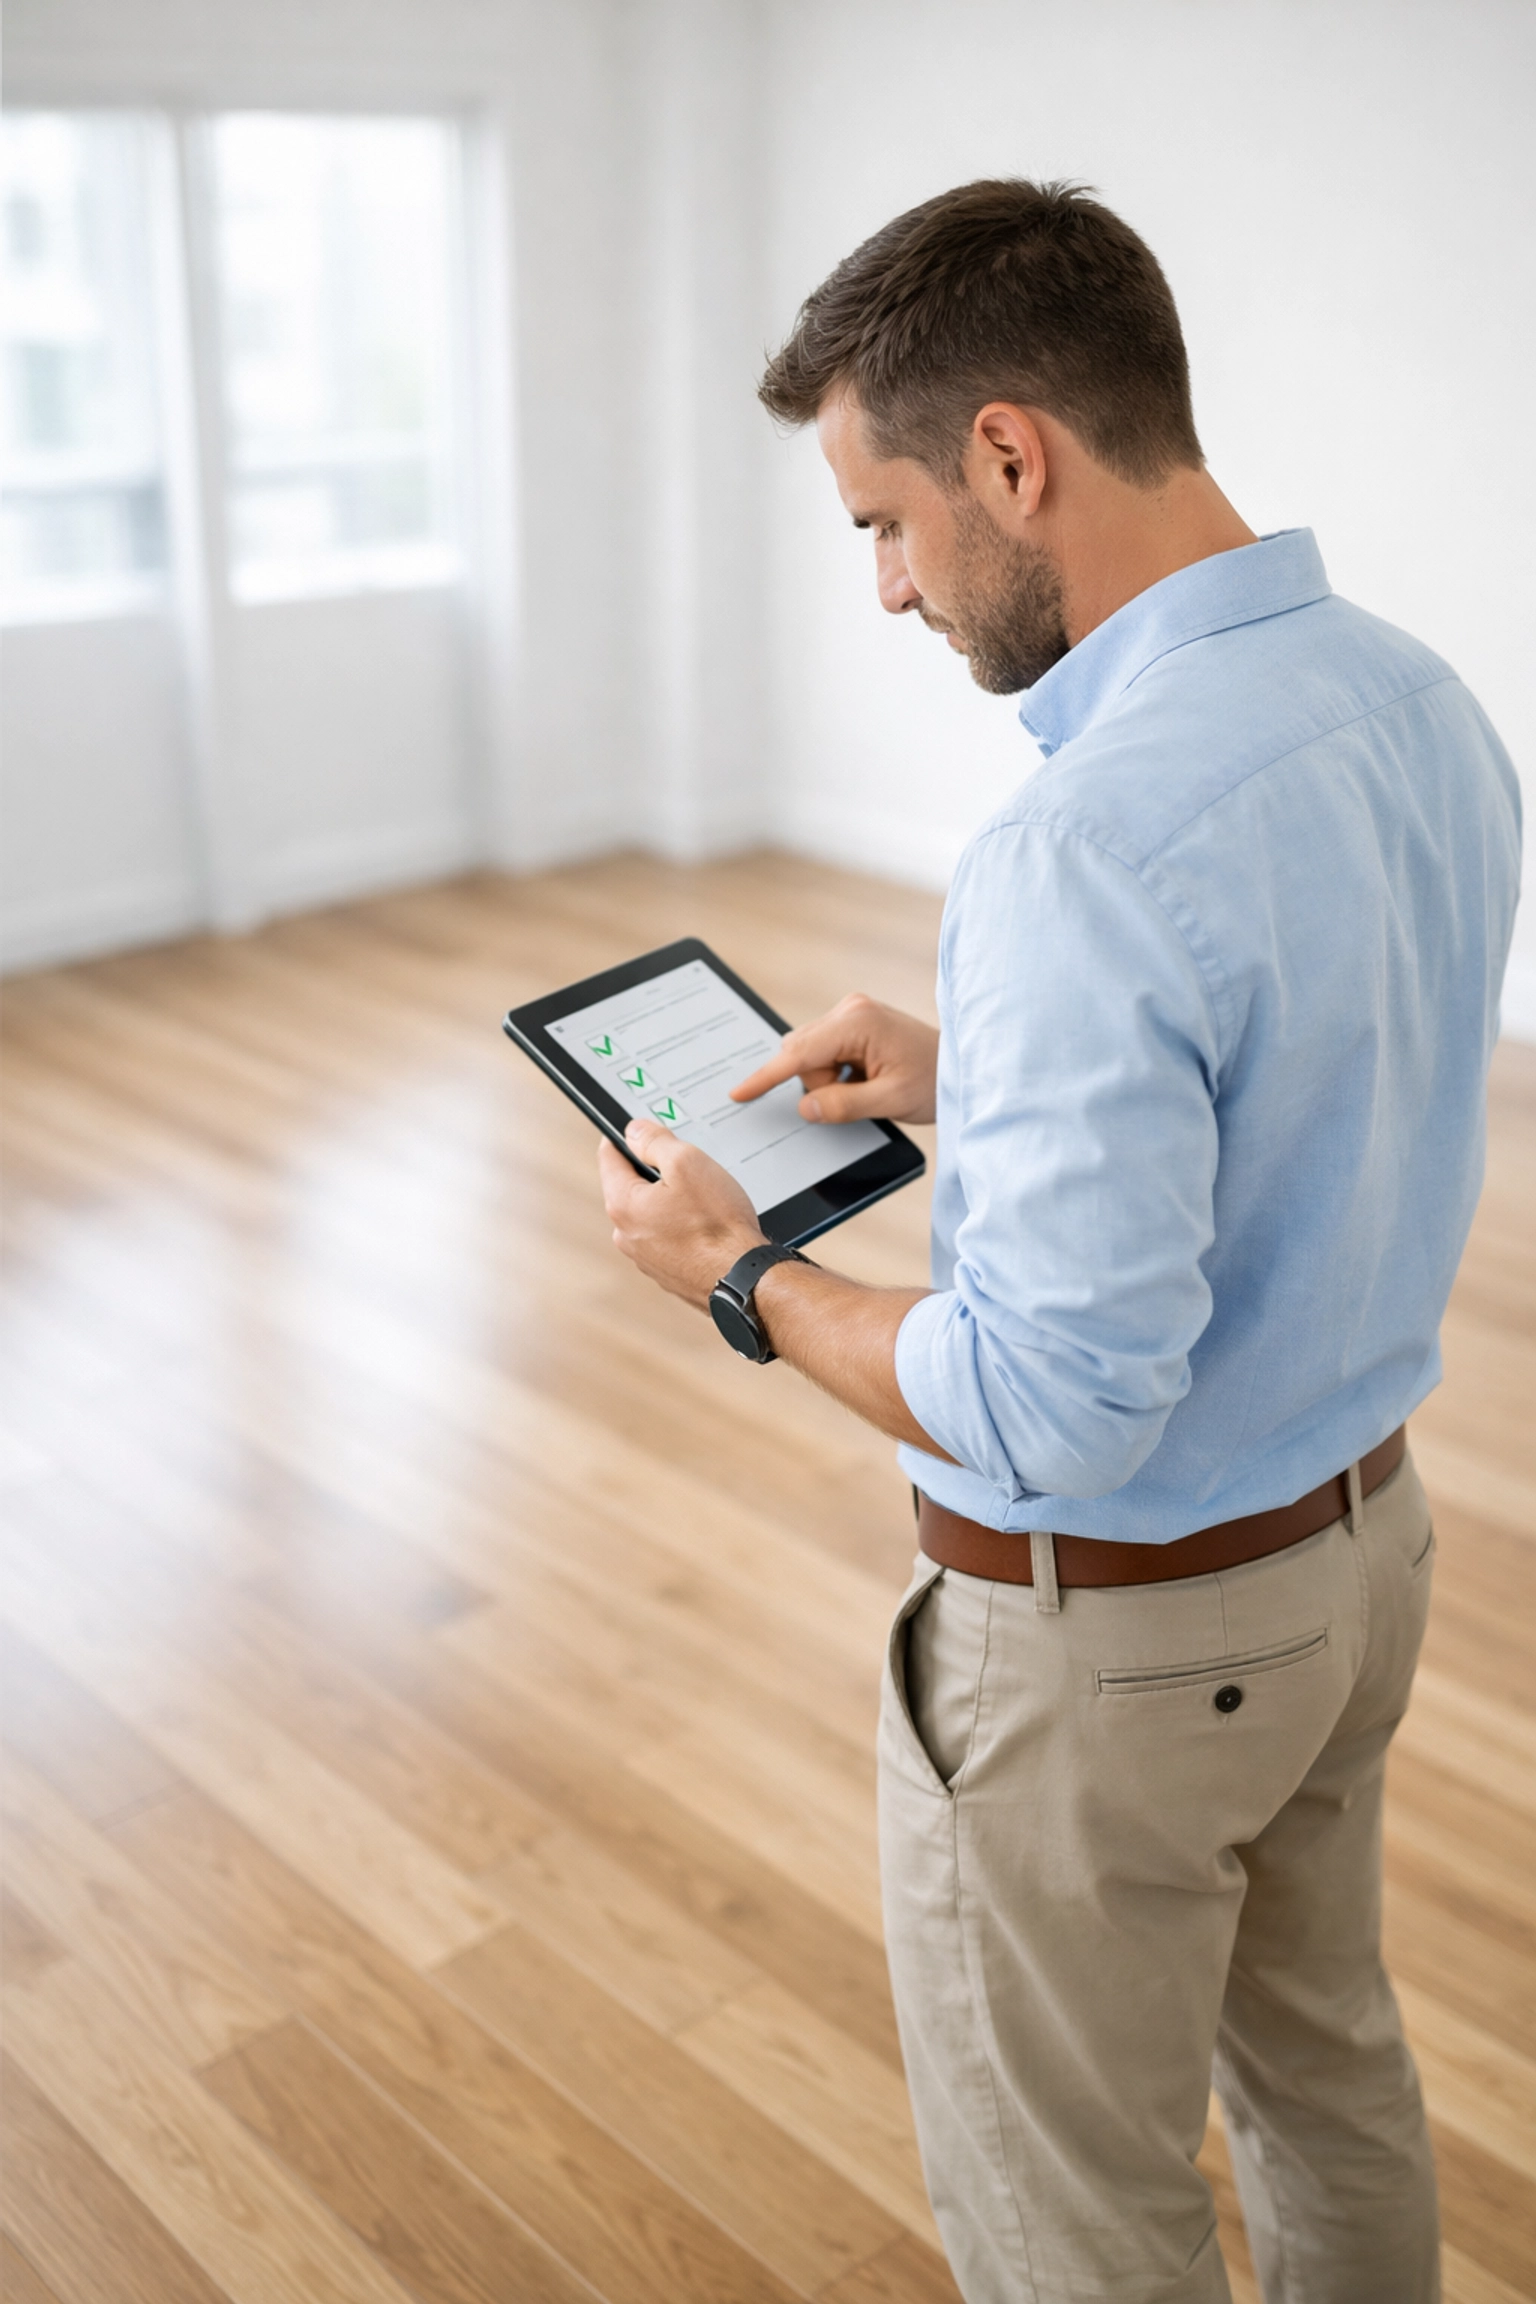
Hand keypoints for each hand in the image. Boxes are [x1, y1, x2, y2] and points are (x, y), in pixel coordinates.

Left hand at [599, 1118, 765, 1309]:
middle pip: (632, 1186)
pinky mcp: (667, 1272)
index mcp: (623, 1205)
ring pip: (652, 1213)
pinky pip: (668, 1237)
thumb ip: (655, 1142)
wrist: (745, 1279)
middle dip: (655, 1172)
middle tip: (687, 1168)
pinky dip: (683, 1227)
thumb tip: (635, 1131)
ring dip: (672, 1202)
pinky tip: (708, 1226)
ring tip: (704, 1202)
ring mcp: (646, 1258)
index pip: (609, 1156)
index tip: (642, 1129)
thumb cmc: (718, 1225)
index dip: (627, 1137)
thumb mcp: (687, 1163)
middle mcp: (626, 1235)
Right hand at [731, 994, 939, 1124]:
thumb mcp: (890, 1100)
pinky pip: (823, 1053)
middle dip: (819, 1084)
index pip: (798, 1054)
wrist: (961, 1068)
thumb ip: (844, 1105)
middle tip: (860, 1095)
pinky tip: (864, 1078)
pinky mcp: (853, 1023)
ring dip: (829, 1080)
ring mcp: (851, 1013)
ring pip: (809, 1056)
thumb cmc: (934, 1080)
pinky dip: (835, 1073)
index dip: (766, 1077)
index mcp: (857, 1021)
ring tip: (868, 1086)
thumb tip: (806, 1107)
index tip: (740, 1093)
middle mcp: (850, 1009)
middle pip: (801, 1054)